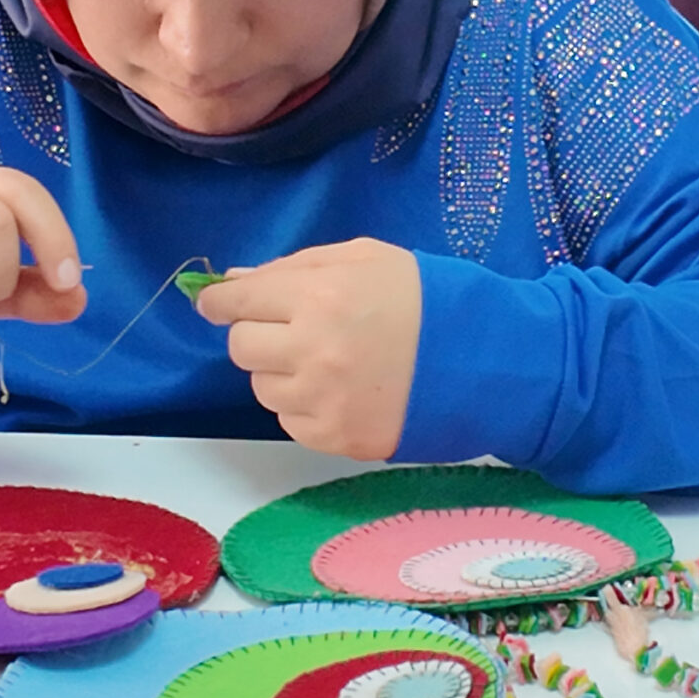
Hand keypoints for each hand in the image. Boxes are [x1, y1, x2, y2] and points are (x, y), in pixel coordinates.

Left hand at [195, 238, 421, 460]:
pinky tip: (341, 390)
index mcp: (319, 295)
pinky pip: (289, 420)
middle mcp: (312, 350)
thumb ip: (294, 266)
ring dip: (281, 372)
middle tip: (290, 329)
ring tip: (327, 361)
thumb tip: (234, 282)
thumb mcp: (365, 258)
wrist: (483, 361)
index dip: (220, 302)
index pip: (237, 302)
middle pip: (241, 347)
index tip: (215, 303)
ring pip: (262, 387)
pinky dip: (304, 405)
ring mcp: (322, 400)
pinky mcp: (333, 439)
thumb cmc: (424, 297)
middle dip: (258, 334)